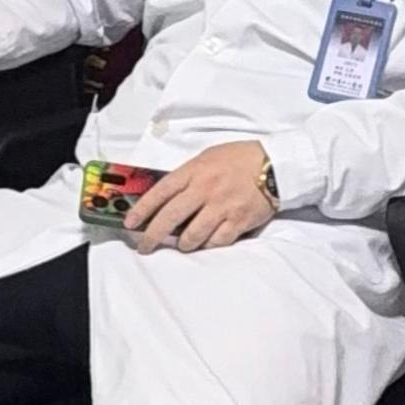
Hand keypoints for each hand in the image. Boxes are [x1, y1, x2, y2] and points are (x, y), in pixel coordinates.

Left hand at [116, 139, 283, 253]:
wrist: (274, 165)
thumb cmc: (238, 159)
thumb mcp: (207, 158)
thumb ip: (187, 176)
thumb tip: (165, 197)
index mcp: (195, 171)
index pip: (161, 192)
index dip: (142, 210)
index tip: (130, 223)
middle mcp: (206, 189)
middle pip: (171, 217)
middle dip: (153, 236)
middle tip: (144, 246)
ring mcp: (222, 207)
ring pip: (192, 235)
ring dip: (182, 244)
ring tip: (180, 244)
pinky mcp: (239, 221)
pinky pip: (216, 241)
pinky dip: (208, 245)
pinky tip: (205, 243)